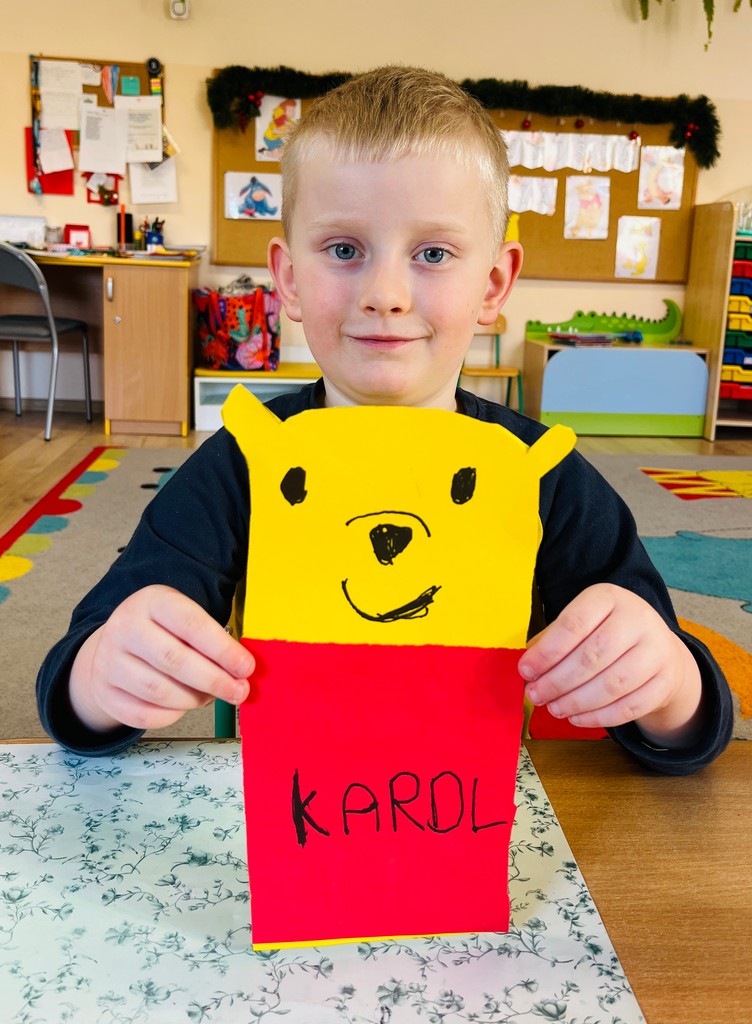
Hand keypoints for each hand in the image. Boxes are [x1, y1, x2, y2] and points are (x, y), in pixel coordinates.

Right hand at [69, 585, 254, 732]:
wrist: (117, 646)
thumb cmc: (166, 632)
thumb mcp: (185, 620)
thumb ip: (212, 640)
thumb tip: (243, 672)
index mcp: (152, 601)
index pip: (191, 624)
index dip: (222, 649)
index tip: (247, 668)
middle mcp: (125, 627)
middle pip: (174, 660)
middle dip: (214, 680)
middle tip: (239, 692)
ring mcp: (109, 661)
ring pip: (159, 691)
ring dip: (194, 699)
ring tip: (210, 696)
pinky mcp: (104, 692)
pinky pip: (144, 714)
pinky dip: (172, 715)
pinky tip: (184, 706)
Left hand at [518, 583, 703, 746]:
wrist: (659, 647)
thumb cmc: (606, 633)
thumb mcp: (582, 622)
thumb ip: (553, 641)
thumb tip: (529, 671)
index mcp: (609, 597)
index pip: (574, 624)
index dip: (546, 652)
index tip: (526, 671)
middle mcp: (638, 619)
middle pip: (592, 657)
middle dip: (557, 681)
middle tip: (536, 695)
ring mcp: (657, 650)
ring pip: (611, 685)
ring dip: (575, 702)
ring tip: (554, 708)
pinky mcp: (666, 681)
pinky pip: (629, 707)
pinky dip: (598, 717)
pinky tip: (577, 717)